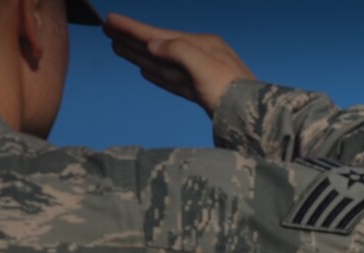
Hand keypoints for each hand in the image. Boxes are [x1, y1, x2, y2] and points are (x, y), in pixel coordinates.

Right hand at [104, 15, 253, 113]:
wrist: (256, 122)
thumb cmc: (232, 93)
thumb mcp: (204, 65)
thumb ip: (178, 51)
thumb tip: (153, 45)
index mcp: (204, 46)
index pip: (160, 35)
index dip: (134, 28)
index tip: (111, 20)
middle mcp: (203, 57)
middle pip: (159, 47)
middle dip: (133, 39)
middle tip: (108, 30)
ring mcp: (203, 77)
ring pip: (164, 64)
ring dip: (140, 55)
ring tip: (118, 47)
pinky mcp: (204, 96)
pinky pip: (174, 81)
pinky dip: (158, 75)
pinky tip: (146, 71)